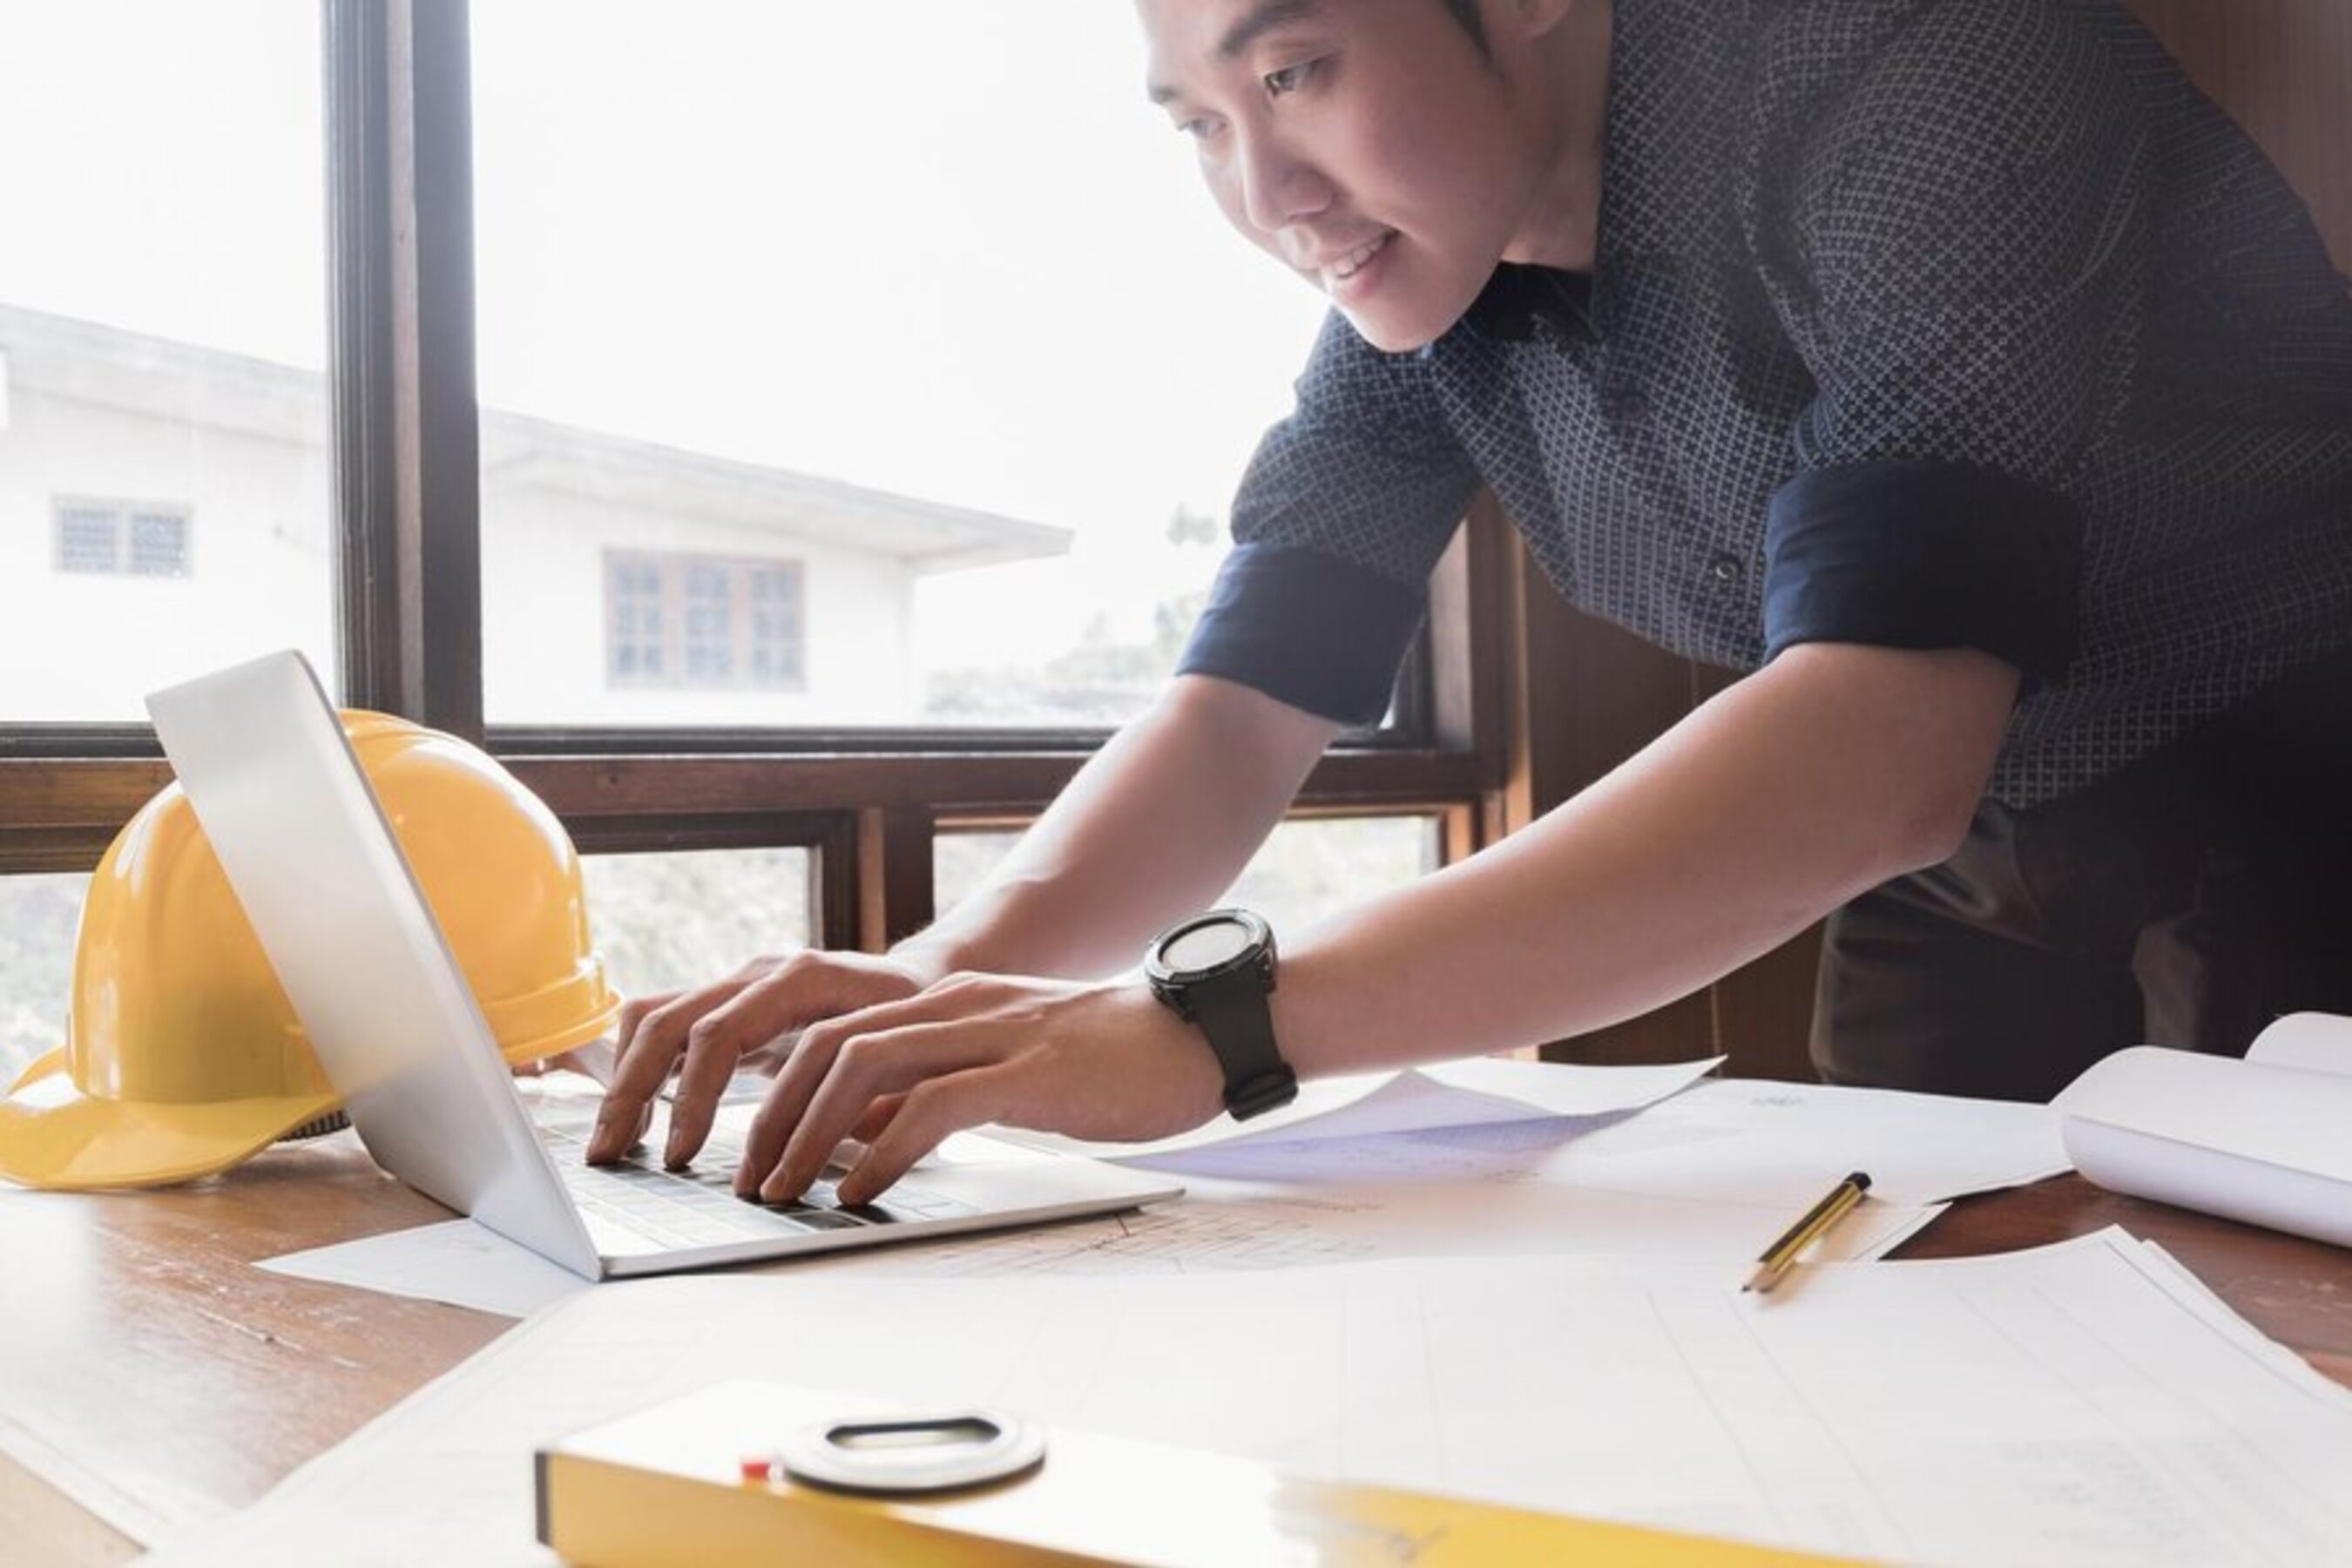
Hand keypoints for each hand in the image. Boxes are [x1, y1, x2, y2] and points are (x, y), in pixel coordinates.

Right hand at [585, 947, 945, 1166]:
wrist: (920, 982)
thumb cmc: (917, 1021)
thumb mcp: (904, 1052)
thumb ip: (868, 1094)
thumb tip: (838, 1153)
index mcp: (801, 978)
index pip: (720, 1032)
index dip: (693, 1096)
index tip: (682, 1155)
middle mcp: (759, 974)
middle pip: (668, 1022)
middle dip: (632, 1092)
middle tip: (613, 1156)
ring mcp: (738, 984)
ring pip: (654, 1018)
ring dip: (625, 1082)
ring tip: (613, 1145)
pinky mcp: (728, 1004)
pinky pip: (665, 1025)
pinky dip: (641, 1069)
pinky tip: (637, 1118)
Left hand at [737, 972, 1226, 1206]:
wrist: (1201, 1034)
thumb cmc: (1116, 1060)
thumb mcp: (1008, 1068)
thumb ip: (938, 1091)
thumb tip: (866, 1140)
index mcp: (951, 1002)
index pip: (835, 1034)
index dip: (781, 1092)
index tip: (756, 1150)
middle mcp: (958, 1007)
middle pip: (828, 1046)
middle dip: (773, 1115)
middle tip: (750, 1177)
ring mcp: (991, 1034)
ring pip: (862, 1068)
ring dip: (808, 1135)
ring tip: (784, 1190)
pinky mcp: (1026, 1073)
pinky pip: (928, 1107)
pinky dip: (879, 1152)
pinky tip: (858, 1190)